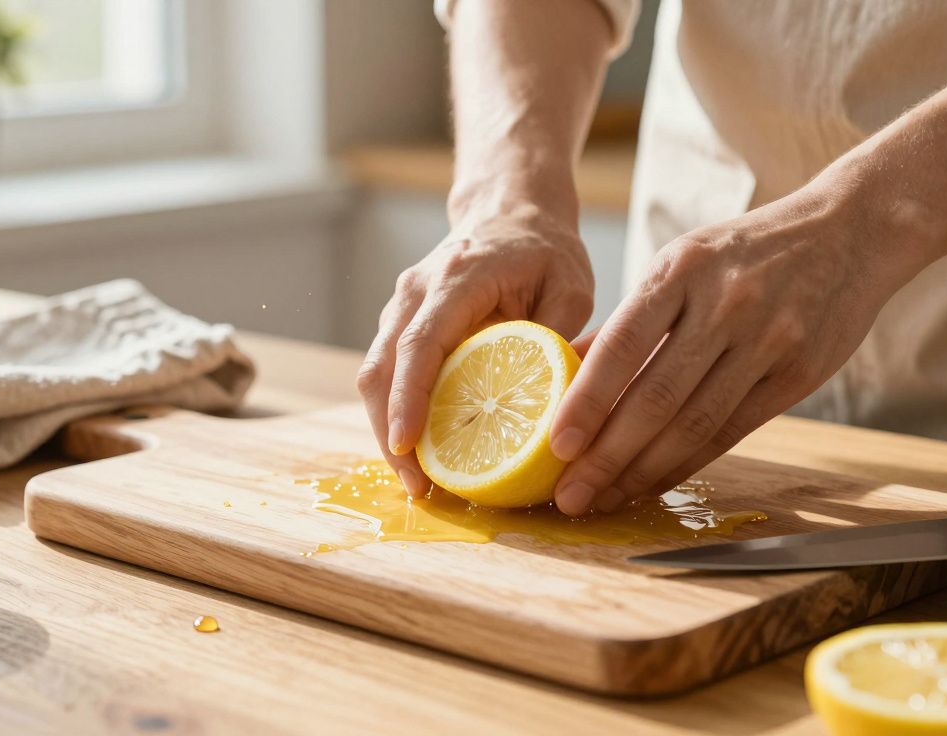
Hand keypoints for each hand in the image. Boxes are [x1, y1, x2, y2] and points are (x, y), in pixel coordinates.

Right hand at [358, 209, 594, 497]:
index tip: (407, 445)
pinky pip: (386, 372)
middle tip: (418, 486)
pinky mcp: (400, 324)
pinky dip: (395, 413)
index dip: (409, 397)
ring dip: (387, 429)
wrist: (511, 211)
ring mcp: (401, 306)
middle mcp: (415, 290)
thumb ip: (556, 337)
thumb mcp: (571, 286)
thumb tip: (547, 404)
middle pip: (381, 367)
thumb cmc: (546, 250)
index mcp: (457, 278)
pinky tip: (420, 451)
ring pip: (375, 373)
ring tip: (418, 481)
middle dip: (389, 431)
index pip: (420, 343)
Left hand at [548, 186, 925, 515]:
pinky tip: (654, 483)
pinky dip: (687, 464)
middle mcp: (724, 304)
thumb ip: (631, 319)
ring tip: (605, 500)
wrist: (849, 233)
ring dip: (642, 472)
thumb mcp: (683, 262)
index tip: (554, 445)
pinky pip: (732, 431)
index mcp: (681, 269)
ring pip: (693, 423)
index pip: (622, 345)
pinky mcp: (798, 374)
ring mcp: (766, 340)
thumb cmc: (748, 252)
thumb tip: (564, 371)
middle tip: (569, 495)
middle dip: (606, 456)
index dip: (586, 402)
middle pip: (655, 397)